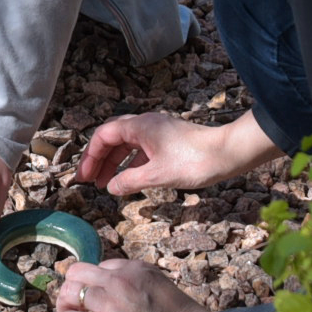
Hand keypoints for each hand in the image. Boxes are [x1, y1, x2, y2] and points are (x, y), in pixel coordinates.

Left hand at [52, 259, 210, 311]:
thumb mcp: (160, 289)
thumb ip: (139, 288)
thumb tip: (122, 300)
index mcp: (136, 268)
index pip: (101, 266)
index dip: (94, 283)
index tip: (94, 298)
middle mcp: (121, 279)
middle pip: (78, 272)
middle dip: (72, 288)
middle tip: (74, 305)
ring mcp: (112, 301)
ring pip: (70, 293)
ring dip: (65, 306)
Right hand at [76, 109, 281, 196]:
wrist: (228, 153)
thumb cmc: (194, 160)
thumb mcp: (157, 175)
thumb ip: (130, 180)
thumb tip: (111, 187)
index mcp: (140, 126)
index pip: (104, 136)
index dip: (90, 157)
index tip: (84, 177)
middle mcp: (147, 124)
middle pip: (113, 138)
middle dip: (99, 159)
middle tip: (89, 180)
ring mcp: (158, 132)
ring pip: (128, 145)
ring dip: (115, 163)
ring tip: (106, 184)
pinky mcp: (168, 141)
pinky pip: (141, 150)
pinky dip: (131, 164)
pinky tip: (129, 180)